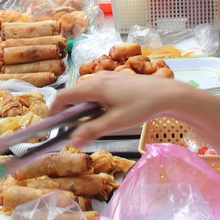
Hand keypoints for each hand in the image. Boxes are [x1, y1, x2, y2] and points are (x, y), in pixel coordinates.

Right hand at [53, 72, 197, 147]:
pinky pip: (96, 91)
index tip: (52, 126)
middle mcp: (97, 78)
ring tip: (87, 125)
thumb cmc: (141, 107)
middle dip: (67, 112)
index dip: (53, 111)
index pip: (63, 96)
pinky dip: (92, 103)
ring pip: (85, 93)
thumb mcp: (115, 123)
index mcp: (93, 86)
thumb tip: (72, 142)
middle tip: (69, 130)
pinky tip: (103, 115)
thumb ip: (91, 131)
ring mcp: (107, 77)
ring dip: (81, 108)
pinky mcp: (115, 80)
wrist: (167, 94)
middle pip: (72, 94)